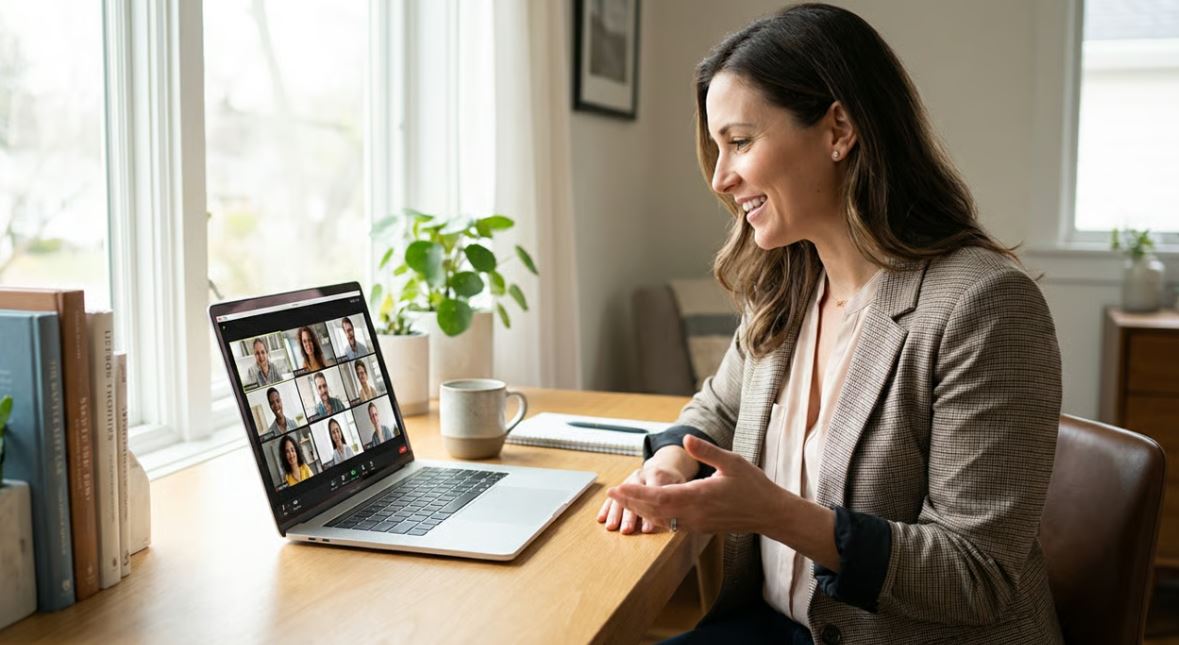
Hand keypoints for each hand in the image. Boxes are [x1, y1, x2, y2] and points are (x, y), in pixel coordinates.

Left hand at [606, 435, 788, 534]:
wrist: (769, 513)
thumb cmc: (753, 486)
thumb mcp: (732, 462)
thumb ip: (707, 451)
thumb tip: (685, 440)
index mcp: (698, 496)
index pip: (659, 497)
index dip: (636, 494)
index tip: (618, 488)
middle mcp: (694, 514)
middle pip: (654, 511)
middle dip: (631, 502)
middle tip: (611, 494)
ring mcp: (696, 524)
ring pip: (661, 519)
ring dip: (640, 510)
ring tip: (623, 501)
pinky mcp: (699, 528)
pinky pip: (671, 524)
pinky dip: (655, 517)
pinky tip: (647, 510)